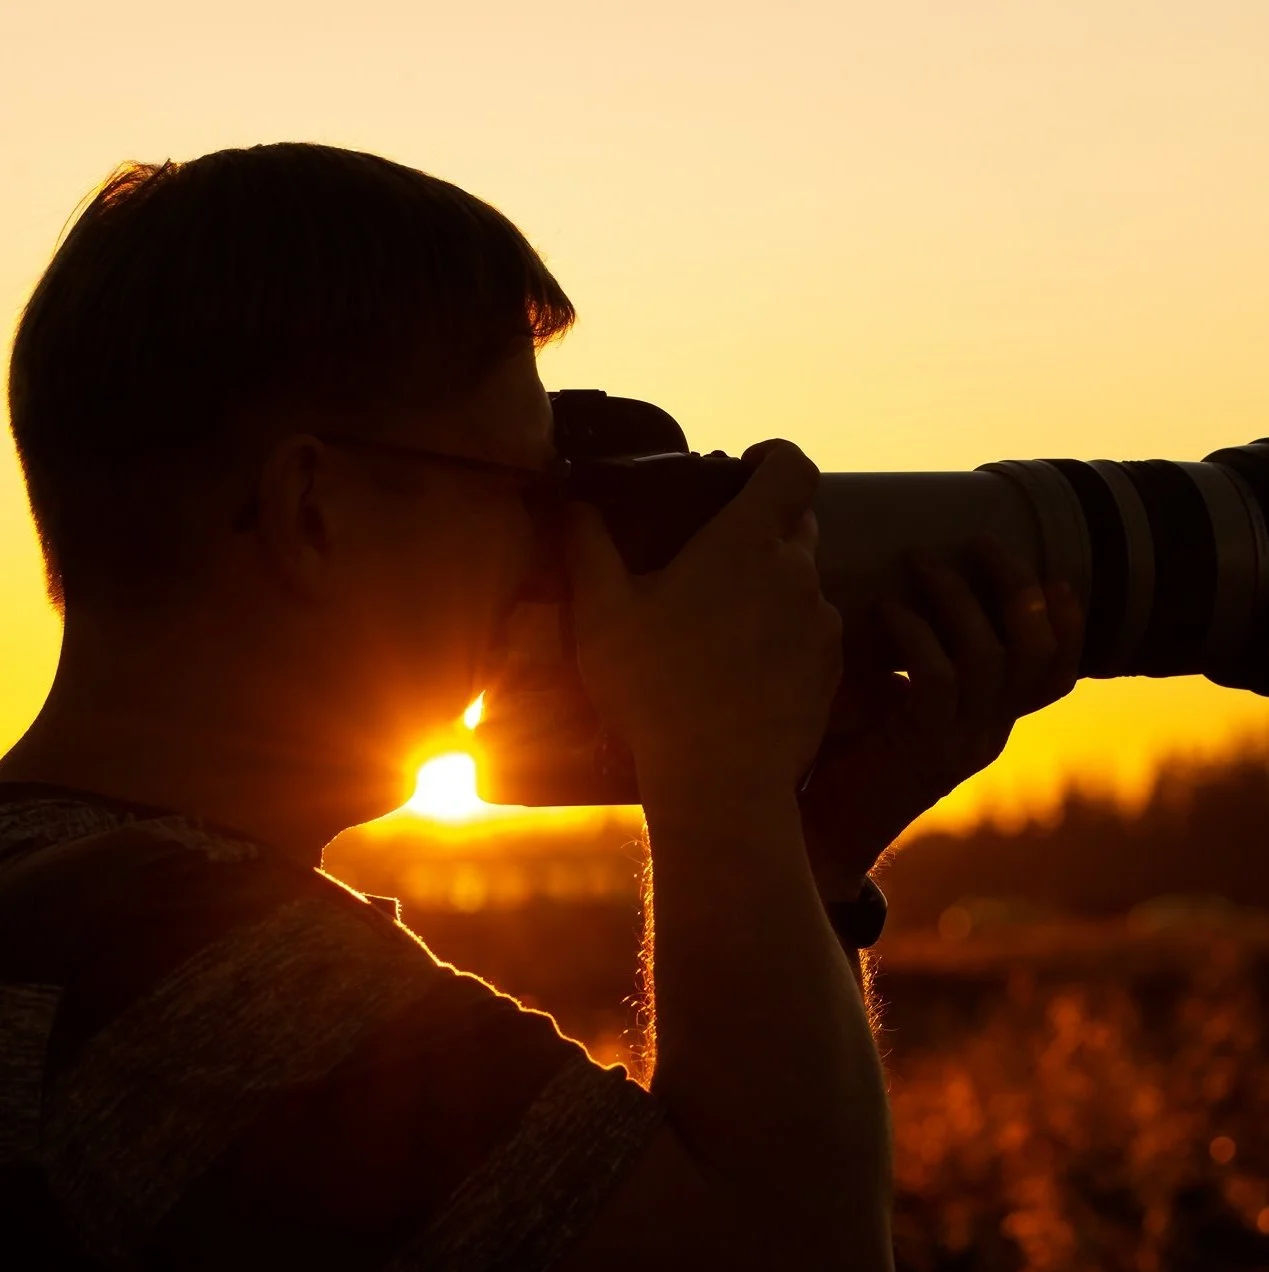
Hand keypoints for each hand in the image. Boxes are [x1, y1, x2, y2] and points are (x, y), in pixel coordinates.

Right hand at [563, 439, 842, 796]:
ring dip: (774, 588)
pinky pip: (815, 634)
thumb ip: (587, 547)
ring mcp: (822, 624)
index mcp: (747, 542)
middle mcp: (797, 573)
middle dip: (765, 528)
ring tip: (725, 625)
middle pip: (799, 524)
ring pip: (805, 584)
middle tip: (717, 556)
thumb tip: (571, 504)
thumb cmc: (657, 689)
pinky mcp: (832, 671)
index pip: (793, 468)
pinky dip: (788, 636)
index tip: (748, 466)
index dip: (777, 457)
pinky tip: (748, 670)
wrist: (720, 780)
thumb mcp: (601, 614)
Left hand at [797, 535, 1083, 896]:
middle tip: (976, 542)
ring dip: (956, 598)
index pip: (1054, 675)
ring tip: (919, 560)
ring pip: (991, 656)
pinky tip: (884, 610)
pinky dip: (916, 634)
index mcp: (987, 723)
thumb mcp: (888, 703)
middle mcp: (987, 734)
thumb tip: (899, 588)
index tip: (1047, 573)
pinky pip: (939, 678)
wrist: (815, 833)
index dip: (1065, 623)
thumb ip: (910, 662)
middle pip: (1036, 652)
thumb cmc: (840, 756)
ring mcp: (960, 744)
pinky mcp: (923, 750)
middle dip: (1014, 587)